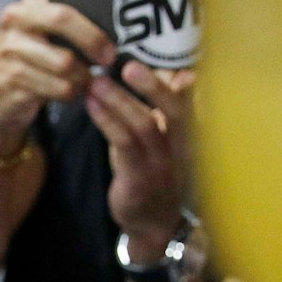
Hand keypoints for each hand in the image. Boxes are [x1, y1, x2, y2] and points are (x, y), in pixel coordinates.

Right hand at [0, 0, 116, 152]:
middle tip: (111, 56)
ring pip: (64, 61)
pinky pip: (58, 86)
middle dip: (93, 38)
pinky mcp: (11, 77)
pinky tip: (74, 91)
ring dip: (85, 76)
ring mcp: (10, 46)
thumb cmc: (39, 64)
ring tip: (89, 80)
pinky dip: (73, 92)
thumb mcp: (52, 38)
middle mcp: (17, 16)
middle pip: (62, 16)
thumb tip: (126, 25)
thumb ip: (78, 24)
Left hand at [85, 61, 193, 256]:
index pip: (190, 101)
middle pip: (176, 110)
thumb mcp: (158, 144)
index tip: (161, 54)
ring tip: (96, 81)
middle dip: (153, 86)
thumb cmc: (152, 177)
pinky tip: (91, 105)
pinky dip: (107, 121)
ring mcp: (162, 165)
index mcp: (188, 136)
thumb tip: (142, 75)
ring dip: (119, 100)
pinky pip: (125, 145)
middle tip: (129, 63)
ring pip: (145, 126)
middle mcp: (181, 148)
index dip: (182, 79)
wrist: (152, 227)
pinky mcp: (140, 180)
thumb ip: (154, 113)